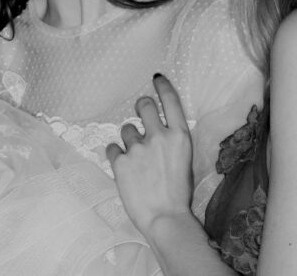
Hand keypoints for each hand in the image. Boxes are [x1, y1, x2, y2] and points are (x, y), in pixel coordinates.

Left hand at [106, 74, 194, 235]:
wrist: (165, 218)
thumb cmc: (178, 193)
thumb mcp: (184, 160)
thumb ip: (171, 140)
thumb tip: (158, 128)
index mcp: (180, 137)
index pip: (170, 100)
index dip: (162, 86)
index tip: (156, 78)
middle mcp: (159, 137)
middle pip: (144, 105)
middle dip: (141, 107)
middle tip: (141, 116)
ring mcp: (138, 148)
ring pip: (126, 128)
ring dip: (128, 139)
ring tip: (136, 159)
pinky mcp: (121, 162)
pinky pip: (112, 148)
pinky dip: (116, 156)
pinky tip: (124, 168)